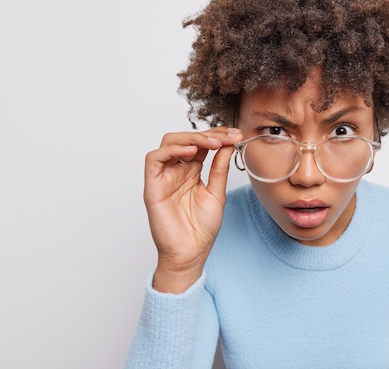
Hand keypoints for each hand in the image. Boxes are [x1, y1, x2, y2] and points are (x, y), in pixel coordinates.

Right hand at [143, 127, 242, 292]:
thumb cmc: (201, 229)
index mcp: (191, 171)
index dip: (217, 135)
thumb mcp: (216, 192)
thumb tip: (228, 144)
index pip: (201, 144)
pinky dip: (171, 150)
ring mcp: (163, 177)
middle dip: (208, 134)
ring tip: (212, 142)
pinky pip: (154, 159)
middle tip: (228, 136)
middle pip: (186, 139)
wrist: (190, 254)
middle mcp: (176, 171)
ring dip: (191, 138)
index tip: (236, 134)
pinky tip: (190, 151)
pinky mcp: (152, 186)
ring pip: (169, 143)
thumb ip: (219, 168)